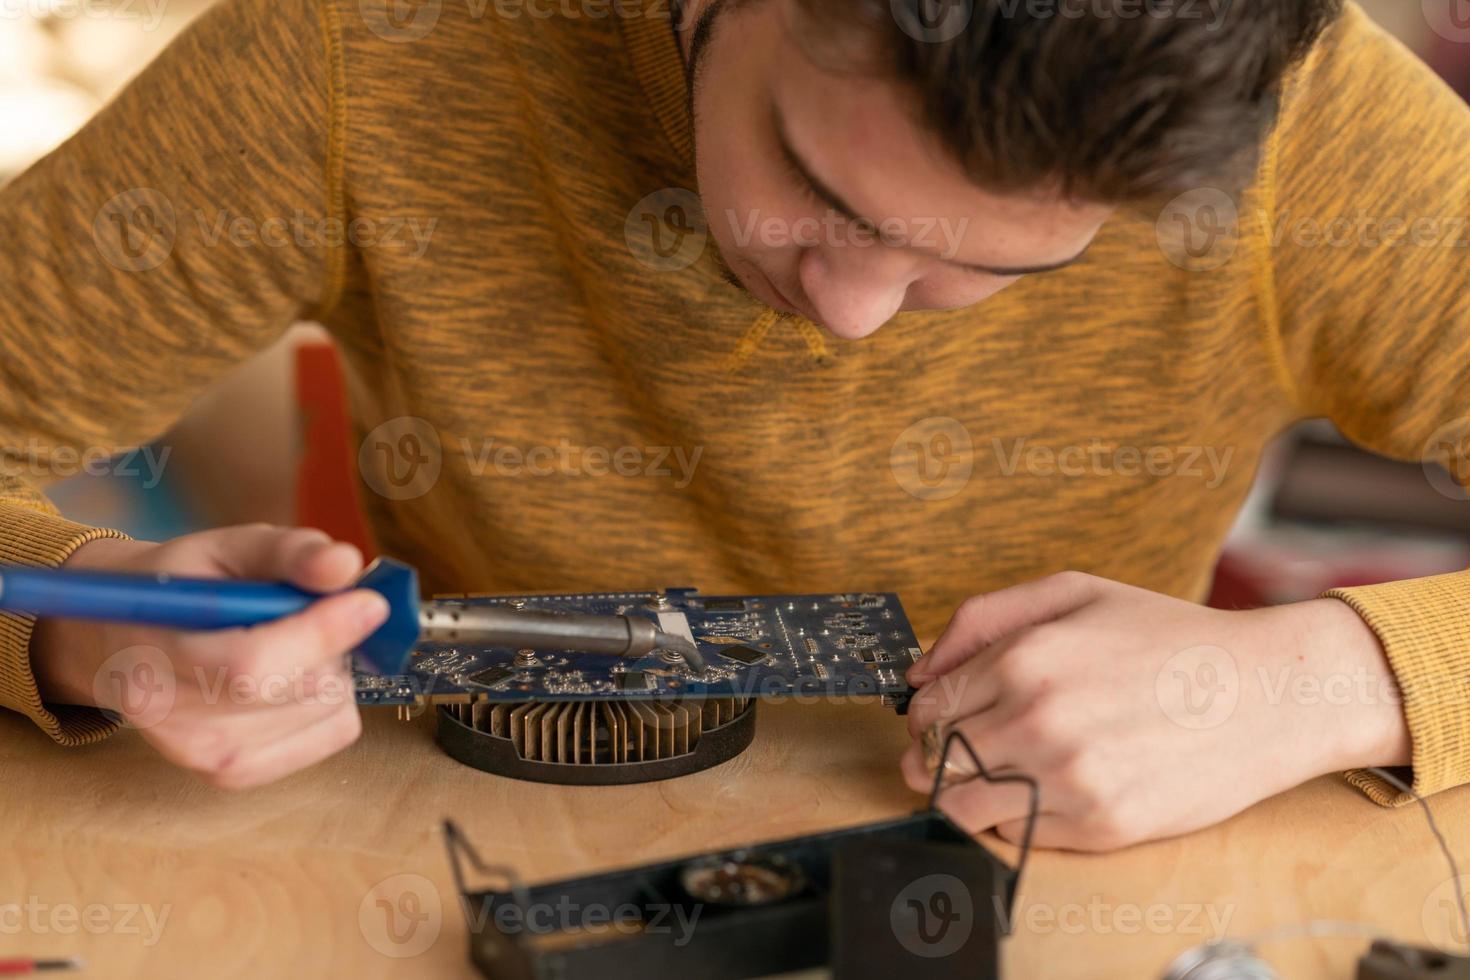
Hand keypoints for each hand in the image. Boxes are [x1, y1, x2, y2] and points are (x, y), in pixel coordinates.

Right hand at [31, 525, 388, 788]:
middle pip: (294, 690)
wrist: (133, 640)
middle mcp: (171, 718)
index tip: (369, 602)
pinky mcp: (235, 773)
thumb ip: (288, 551)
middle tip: (326, 609)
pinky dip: (334, 700)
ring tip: (297, 642)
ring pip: (323, 711)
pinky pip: (331, 734)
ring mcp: (203, 754)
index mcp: (155, 653)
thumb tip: (344, 565)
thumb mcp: (228, 547)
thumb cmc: (189, 585)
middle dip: (333, 643)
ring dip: (335, 668)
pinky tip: (300, 676)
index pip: (251, 665)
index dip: (321, 634)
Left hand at [902, 571, 1410, 850]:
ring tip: (1005, 772)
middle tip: (967, 749)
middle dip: (938, 757)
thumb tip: (916, 671)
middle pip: (937, 762)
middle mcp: (1039, 721)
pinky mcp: (1102, 826)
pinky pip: (1020, 836)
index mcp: (1024, 659)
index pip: (928, 708)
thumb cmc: (1168, 637)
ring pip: (965, 808)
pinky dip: (1019, 819)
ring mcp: (1070, 779)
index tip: (940, 719)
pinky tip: (1051, 788)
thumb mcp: (1073, 593)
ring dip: (970, 794)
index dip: (925, 717)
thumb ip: (981, 620)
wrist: (1268, 692)